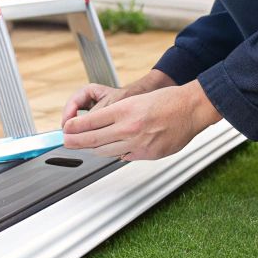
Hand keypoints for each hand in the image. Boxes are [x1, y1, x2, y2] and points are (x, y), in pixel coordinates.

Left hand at [61, 80, 222, 161]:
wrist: (191, 109)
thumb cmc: (167, 101)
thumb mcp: (136, 101)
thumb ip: (117, 115)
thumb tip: (99, 128)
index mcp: (125, 110)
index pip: (91, 122)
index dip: (75, 127)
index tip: (67, 129)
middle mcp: (129, 128)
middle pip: (93, 139)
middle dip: (75, 142)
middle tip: (66, 142)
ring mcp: (138, 143)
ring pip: (106, 151)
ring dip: (94, 149)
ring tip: (87, 145)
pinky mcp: (148, 154)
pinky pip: (125, 157)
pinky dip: (118, 153)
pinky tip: (115, 148)